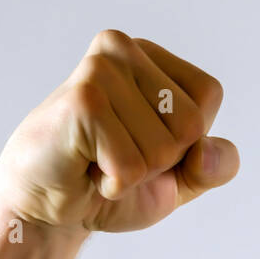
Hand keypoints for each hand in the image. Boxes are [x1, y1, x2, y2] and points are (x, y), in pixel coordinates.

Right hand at [0, 29, 239, 232]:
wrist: (45, 208)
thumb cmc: (109, 184)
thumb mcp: (178, 179)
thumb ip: (214, 166)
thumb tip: (208, 152)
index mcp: (150, 56)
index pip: (208, 96)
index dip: (185, 139)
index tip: (141, 143)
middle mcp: (123, 50)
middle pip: (191, 124)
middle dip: (160, 161)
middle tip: (114, 155)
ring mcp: (101, 70)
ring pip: (162, 148)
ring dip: (133, 175)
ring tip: (96, 160)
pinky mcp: (83, 102)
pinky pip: (131, 166)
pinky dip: (113, 184)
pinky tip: (84, 167)